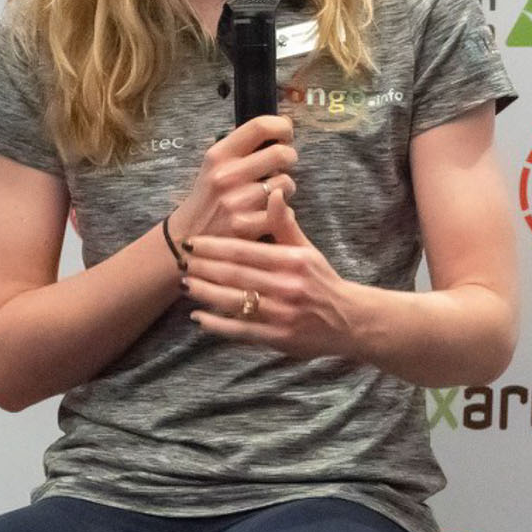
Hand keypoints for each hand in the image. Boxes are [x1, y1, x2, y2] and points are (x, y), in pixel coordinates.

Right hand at [171, 115, 296, 244]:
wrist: (188, 236)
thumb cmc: (210, 197)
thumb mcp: (214, 165)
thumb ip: (242, 147)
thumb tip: (281, 124)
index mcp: (219, 154)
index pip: (260, 126)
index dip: (282, 126)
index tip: (286, 133)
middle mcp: (226, 175)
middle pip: (281, 153)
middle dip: (290, 157)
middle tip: (285, 164)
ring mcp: (236, 201)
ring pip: (286, 182)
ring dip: (287, 187)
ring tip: (273, 192)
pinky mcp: (246, 225)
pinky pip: (284, 210)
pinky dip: (284, 211)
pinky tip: (272, 212)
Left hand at [183, 183, 361, 358]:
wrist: (351, 321)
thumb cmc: (323, 281)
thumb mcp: (308, 251)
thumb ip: (285, 225)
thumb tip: (274, 193)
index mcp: (292, 262)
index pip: (245, 251)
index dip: (214, 247)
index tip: (192, 243)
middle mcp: (287, 287)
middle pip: (235, 275)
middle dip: (203, 268)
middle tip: (180, 262)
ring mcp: (282, 314)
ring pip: (234, 301)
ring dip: (205, 293)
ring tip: (185, 285)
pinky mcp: (279, 338)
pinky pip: (242, 330)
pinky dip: (218, 325)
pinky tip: (199, 318)